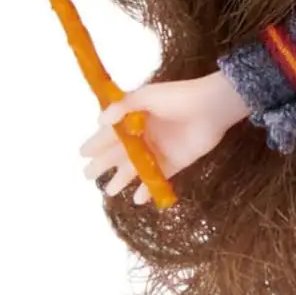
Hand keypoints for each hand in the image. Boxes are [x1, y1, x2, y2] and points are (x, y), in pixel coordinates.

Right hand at [79, 70, 250, 204]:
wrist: (212, 106)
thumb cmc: (179, 97)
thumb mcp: (148, 96)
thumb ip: (124, 106)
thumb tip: (100, 120)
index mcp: (136, 117)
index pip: (112, 132)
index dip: (97, 143)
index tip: (82, 153)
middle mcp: (146, 135)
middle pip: (120, 152)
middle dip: (104, 164)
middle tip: (88, 175)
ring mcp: (160, 149)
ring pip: (136, 167)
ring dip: (123, 179)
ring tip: (109, 191)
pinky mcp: (176, 162)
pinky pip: (158, 177)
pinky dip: (148, 188)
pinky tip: (137, 198)